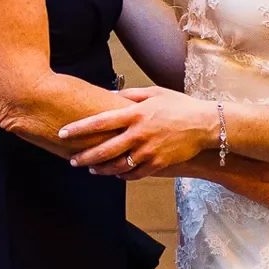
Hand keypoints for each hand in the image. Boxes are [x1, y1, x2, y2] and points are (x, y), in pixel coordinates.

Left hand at [60, 88, 216, 172]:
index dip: (77, 129)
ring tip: (91, 169)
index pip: (99, 122)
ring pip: (116, 166)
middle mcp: (138, 134)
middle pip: (103, 150)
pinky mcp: (158, 164)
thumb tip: (109, 95)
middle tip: (72, 160)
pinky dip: (122, 175)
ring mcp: (148, 151)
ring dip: (101, 169)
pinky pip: (134, 174)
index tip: (62, 133)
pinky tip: (115, 174)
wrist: (205, 125)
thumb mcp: (154, 93)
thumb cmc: (179, 105)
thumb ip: (130, 94)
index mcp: (135, 114)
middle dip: (84, 158)